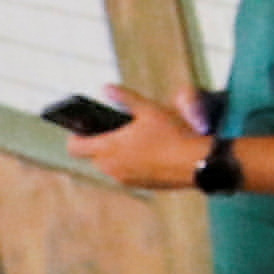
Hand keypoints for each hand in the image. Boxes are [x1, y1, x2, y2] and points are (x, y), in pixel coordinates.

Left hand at [64, 99, 206, 189]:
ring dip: (117, 155)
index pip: (74, 147)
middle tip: (120, 132)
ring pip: (111, 166)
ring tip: (139, 142)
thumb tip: (106, 87)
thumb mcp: (150, 109)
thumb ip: (125, 98)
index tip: (84, 129)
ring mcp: (125, 179)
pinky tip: (153, 154)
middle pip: (93, 157)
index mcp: (108, 147)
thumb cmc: (173, 133)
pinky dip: (133, 165)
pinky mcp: (140, 186)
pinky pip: (127, 174)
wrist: (198, 162)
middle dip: (102, 144)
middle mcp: (111, 167)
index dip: (76, 137)